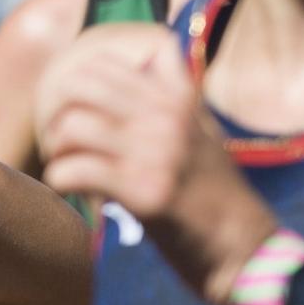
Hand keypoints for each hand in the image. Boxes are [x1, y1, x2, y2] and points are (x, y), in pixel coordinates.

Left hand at [40, 23, 277, 304]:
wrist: (245, 249)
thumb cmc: (215, 194)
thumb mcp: (202, 131)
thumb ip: (176, 94)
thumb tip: (155, 56)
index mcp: (179, 98)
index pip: (105, 64)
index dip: (76, 87)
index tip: (77, 114)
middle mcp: (167, 118)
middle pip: (81, 84)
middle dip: (59, 113)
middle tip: (62, 142)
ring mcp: (156, 153)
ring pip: (73, 125)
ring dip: (58, 150)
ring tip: (66, 167)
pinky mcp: (144, 193)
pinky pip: (75, 171)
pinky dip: (61, 180)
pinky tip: (70, 190)